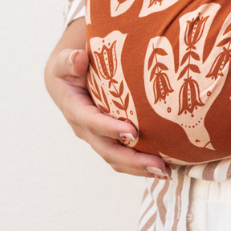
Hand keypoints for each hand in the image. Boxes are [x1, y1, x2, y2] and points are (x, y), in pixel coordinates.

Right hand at [45, 19, 169, 178]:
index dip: (111, 129)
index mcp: (74, 109)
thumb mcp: (64, 61)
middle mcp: (84, 129)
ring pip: (116, 159)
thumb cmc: (68, 67)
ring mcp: (96, 137)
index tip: (133, 133)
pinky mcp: (107, 139)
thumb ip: (69, 61)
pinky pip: (122, 156)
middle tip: (159, 165)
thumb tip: (79, 58)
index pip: (93, 122)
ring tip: (165, 172)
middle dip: (133, 160)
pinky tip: (162, 166)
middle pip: (108, 150)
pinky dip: (139, 164)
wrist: (65, 79)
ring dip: (139, 168)